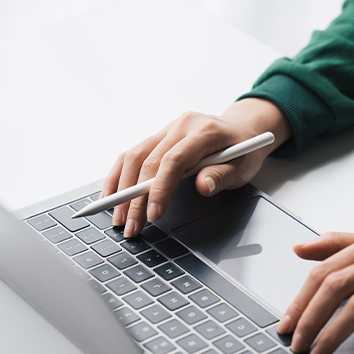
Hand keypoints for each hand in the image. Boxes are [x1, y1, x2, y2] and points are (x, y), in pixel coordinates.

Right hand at [101, 98, 291, 236]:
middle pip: (148, 161)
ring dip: (120, 189)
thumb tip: (203, 187)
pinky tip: (110, 195)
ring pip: (133, 156)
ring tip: (116, 216)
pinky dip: (117, 176)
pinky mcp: (156, 137)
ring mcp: (165, 129)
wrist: (242, 128)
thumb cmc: (243, 150)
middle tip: (130, 227)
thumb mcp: (242, 166)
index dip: (159, 189)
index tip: (153, 215)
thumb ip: (222, 176)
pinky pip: (131, 155)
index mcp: (202, 131)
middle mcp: (180, 126)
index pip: (173, 161)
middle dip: (135, 198)